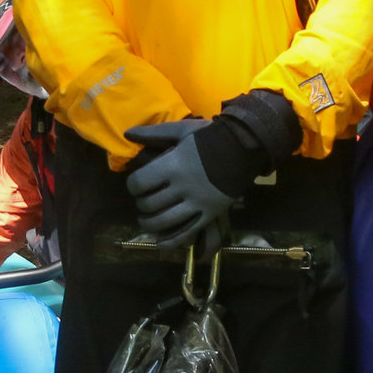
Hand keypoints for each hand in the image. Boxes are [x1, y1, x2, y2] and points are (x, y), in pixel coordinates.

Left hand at [123, 119, 236, 246]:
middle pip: (149, 204)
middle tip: (143, 201)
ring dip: (150, 224)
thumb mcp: (182, 130)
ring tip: (147, 220)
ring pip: (164, 222)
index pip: (139, 183)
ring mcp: (196, 203)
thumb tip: (128, 134)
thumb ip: (154, 133)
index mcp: (172, 165)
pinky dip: (171, 241)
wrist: (245, 148)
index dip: (133, 186)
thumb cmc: (211, 137)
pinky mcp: (209, 214)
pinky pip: (187, 233)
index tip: (136, 185)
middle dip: (141, 204)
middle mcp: (182, 187)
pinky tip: (161, 241)